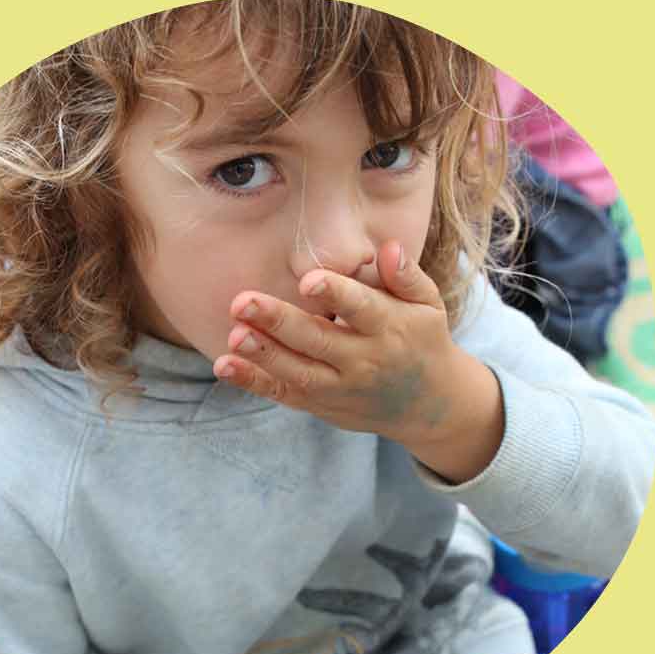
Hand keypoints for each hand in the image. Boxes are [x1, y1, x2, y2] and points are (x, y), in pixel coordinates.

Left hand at [212, 240, 503, 481]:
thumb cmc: (423, 340)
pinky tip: (225, 365)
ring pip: (298, 372)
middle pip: (318, 340)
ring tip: (235, 334)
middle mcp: (363, 360)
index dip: (336, 294)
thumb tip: (387, 248)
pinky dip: (253, 382)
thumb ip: (406, 276)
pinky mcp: (320, 405)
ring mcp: (340, 387)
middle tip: (242, 301)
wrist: (430, 405)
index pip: (361, 308)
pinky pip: (284, 394)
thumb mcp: (428, 305)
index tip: (309, 281)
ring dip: (263, 354)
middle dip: (279, 321)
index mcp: (390, 328)